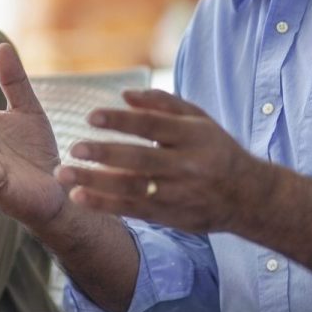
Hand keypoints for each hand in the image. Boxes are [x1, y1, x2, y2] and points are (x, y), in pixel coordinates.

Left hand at [55, 88, 261, 233]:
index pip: (153, 126)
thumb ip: (162, 103)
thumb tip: (125, 94)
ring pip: (133, 188)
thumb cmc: (216, 149)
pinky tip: (80, 198)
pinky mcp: (171, 216)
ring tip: (65, 175)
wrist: (246, 196)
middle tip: (73, 148)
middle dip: (104, 154)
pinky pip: (134, 211)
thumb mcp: (199, 119)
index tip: (91, 116)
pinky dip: (105, 205)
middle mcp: (187, 165)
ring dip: (96, 183)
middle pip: (141, 159)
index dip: (121, 121)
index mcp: (194, 136)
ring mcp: (179, 193)